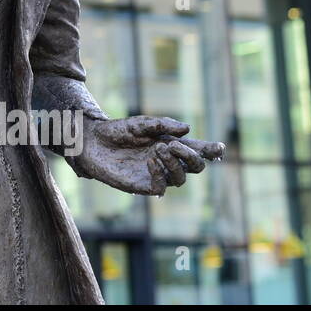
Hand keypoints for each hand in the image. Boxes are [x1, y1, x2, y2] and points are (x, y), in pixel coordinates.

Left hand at [70, 115, 224, 195]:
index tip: (219, 147)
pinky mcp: (143, 185)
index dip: (210, 150)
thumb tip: (187, 129)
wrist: (92, 141)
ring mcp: (157, 174)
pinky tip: (151, 161)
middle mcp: (167, 161)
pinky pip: (162, 187)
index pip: (196, 149)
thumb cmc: (116, 131)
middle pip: (195, 167)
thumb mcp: (140, 123)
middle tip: (174, 144)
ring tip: (160, 149)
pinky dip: (161, 173)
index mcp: (170, 144)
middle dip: (193, 156)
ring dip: (175, 163)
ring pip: (182, 178)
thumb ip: (162, 125)